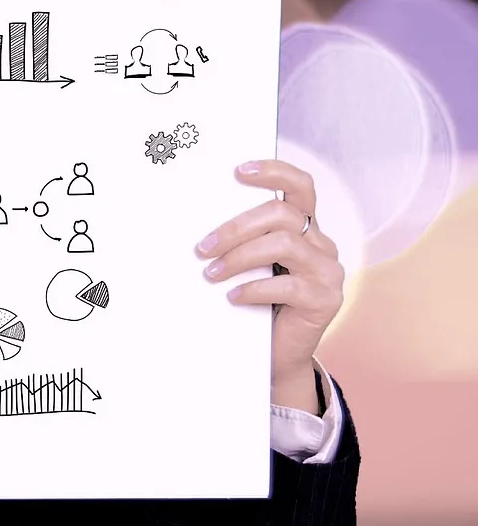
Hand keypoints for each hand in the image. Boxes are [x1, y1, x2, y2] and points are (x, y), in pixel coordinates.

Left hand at [196, 159, 343, 413]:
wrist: (275, 354)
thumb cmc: (254, 302)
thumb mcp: (246, 265)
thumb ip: (239, 241)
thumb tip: (197, 225)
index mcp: (303, 228)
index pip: (300, 186)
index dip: (274, 172)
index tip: (237, 171)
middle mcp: (321, 244)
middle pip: (283, 214)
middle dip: (236, 227)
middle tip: (202, 247)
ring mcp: (328, 271)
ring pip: (284, 244)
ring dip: (239, 257)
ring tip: (210, 274)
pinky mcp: (326, 300)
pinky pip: (288, 285)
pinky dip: (253, 288)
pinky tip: (232, 297)